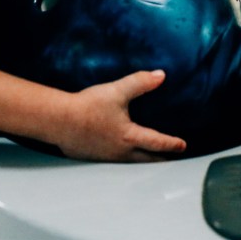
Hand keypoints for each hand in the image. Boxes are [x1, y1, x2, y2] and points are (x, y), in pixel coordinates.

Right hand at [54, 70, 186, 161]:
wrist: (58, 121)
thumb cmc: (87, 108)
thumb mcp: (117, 91)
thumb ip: (140, 83)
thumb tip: (160, 76)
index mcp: (130, 136)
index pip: (158, 142)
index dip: (172, 144)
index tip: (182, 145)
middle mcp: (121, 151)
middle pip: (147, 160)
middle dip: (161, 160)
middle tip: (171, 160)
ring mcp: (107, 157)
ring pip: (131, 163)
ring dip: (144, 161)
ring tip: (150, 159)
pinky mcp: (93, 157)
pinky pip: (115, 161)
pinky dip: (125, 159)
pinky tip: (120, 153)